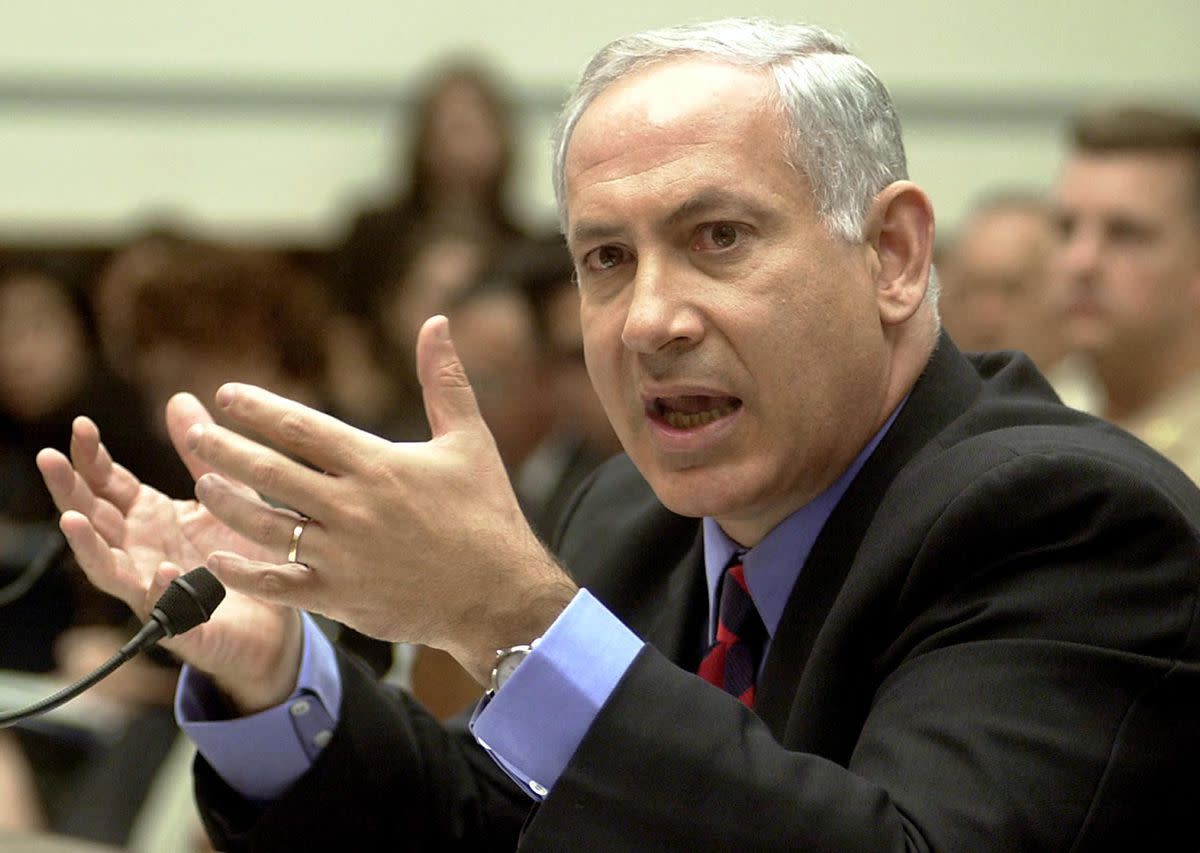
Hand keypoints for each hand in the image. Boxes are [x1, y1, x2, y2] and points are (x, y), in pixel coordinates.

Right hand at [37, 394, 302, 712]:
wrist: (277, 620)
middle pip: (94, 519)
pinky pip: (167, 610)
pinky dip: (162, 590)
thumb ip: (199, 454)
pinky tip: (161, 571)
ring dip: (89, 545)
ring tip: (73, 519)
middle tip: (50, 459)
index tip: (82, 425)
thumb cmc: (243, 554)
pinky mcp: (185, 625)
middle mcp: (142, 551)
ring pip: (109, 569)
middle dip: (68, 491)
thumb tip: (178, 399)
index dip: (92, 457)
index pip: (108, 484)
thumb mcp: (228, 493)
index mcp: (149, 518)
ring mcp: (156, 590)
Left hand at [187, 316, 577, 682]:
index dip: (258, 408)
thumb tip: (437, 321)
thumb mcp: (470, 439)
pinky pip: (278, 584)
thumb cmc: (487, 513)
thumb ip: (444, 380)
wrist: (501, 595)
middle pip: (271, 473)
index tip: (227, 395)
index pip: (302, 428)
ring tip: (201, 483)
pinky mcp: (341, 597)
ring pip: (265, 526)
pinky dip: (241, 572)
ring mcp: (343, 556)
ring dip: (227, 503)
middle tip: (192, 431)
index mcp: (378, 465)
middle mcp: (353, 507)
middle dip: (226, 449)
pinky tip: (215, 558)